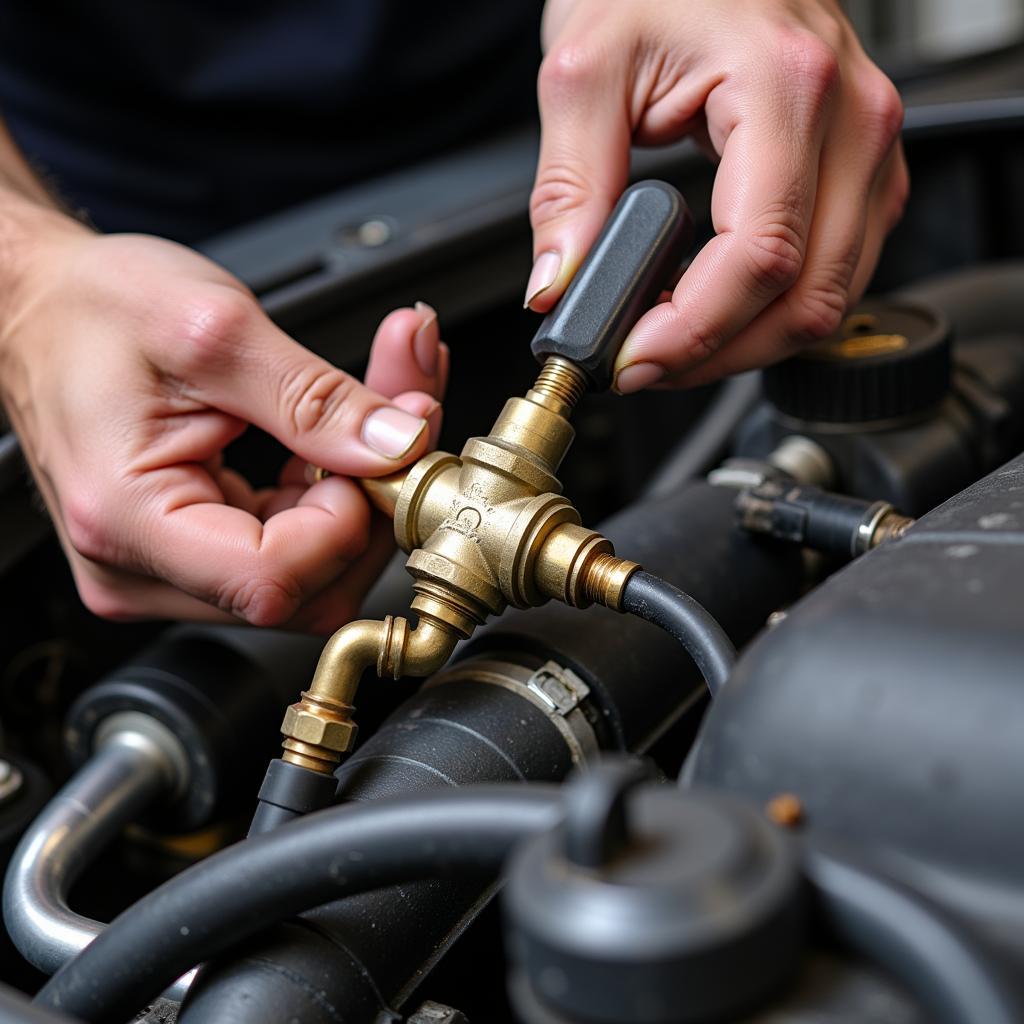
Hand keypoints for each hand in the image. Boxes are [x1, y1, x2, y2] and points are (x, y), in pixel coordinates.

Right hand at [0, 223, 447, 630]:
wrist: (39, 306)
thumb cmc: (90, 309)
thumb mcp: (213, 328)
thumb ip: (314, 396)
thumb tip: (398, 445)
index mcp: (128, 521)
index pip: (273, 579)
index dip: (348, 520)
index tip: (375, 448)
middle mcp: (143, 568)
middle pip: (307, 586)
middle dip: (376, 498)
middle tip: (406, 409)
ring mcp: (169, 568)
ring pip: (313, 571)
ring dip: (365, 490)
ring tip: (385, 401)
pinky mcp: (195, 551)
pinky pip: (292, 546)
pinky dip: (335, 490)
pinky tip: (346, 434)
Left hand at [527, 0, 907, 389]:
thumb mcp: (585, 70)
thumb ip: (568, 189)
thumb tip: (557, 288)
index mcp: (786, 85)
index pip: (759, 255)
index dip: (694, 331)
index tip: (632, 360)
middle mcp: (851, 119)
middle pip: (807, 296)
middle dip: (718, 354)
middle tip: (643, 364)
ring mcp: (868, 147)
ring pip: (830, 299)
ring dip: (748, 343)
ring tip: (671, 342)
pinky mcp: (863, 170)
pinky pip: (837, 272)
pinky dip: (774, 310)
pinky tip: (716, 309)